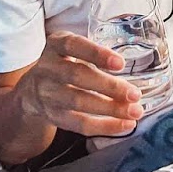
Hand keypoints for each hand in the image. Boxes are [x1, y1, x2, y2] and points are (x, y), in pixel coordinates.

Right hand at [16, 32, 144, 137]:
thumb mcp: (72, 50)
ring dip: (110, 108)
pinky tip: (125, 124)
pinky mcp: (53, 116)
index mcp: (55, 45)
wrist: (31, 92)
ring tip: (135, 111)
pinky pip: (79, 123)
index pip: (73, 45)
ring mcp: (47, 94)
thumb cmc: (64, 65)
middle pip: (77, 76)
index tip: (120, 63)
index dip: (96, 54)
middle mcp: (47, 68)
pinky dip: (104, 126)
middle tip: (135, 94)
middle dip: (109, 86)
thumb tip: (141, 64)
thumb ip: (96, 53)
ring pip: (78, 102)